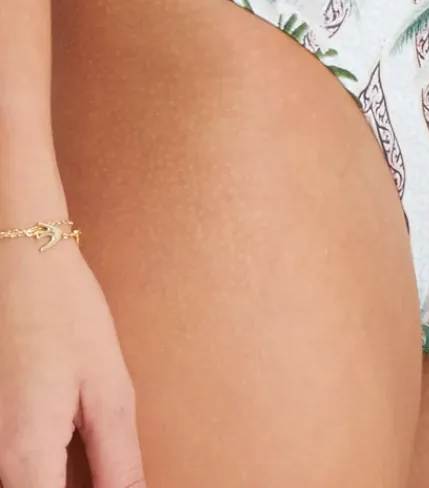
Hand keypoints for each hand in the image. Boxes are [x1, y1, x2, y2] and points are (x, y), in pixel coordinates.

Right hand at [0, 239, 144, 486]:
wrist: (18, 260)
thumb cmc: (64, 311)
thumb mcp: (108, 388)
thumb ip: (119, 464)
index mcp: (25, 457)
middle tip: (101, 471)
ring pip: (18, 483)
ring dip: (51, 477)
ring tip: (80, 452)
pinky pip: (8, 465)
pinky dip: (33, 467)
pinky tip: (56, 450)